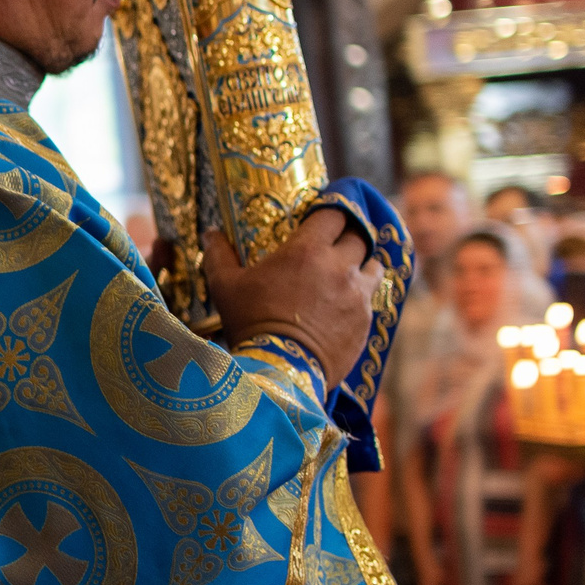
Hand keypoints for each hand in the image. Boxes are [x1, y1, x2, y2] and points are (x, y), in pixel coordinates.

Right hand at [205, 211, 382, 386]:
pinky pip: (371, 300)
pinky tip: (343, 308)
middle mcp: (339, 266)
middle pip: (359, 237)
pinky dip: (360, 299)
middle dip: (348, 237)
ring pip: (374, 267)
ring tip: (347, 275)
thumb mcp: (225, 287)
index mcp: (307, 250)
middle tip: (333, 245)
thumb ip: (219, 255)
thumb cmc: (250, 323)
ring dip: (362, 266)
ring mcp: (357, 295)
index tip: (321, 218)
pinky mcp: (365, 322)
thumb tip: (211, 234)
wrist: (279, 372)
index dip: (329, 212)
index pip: (333, 213)